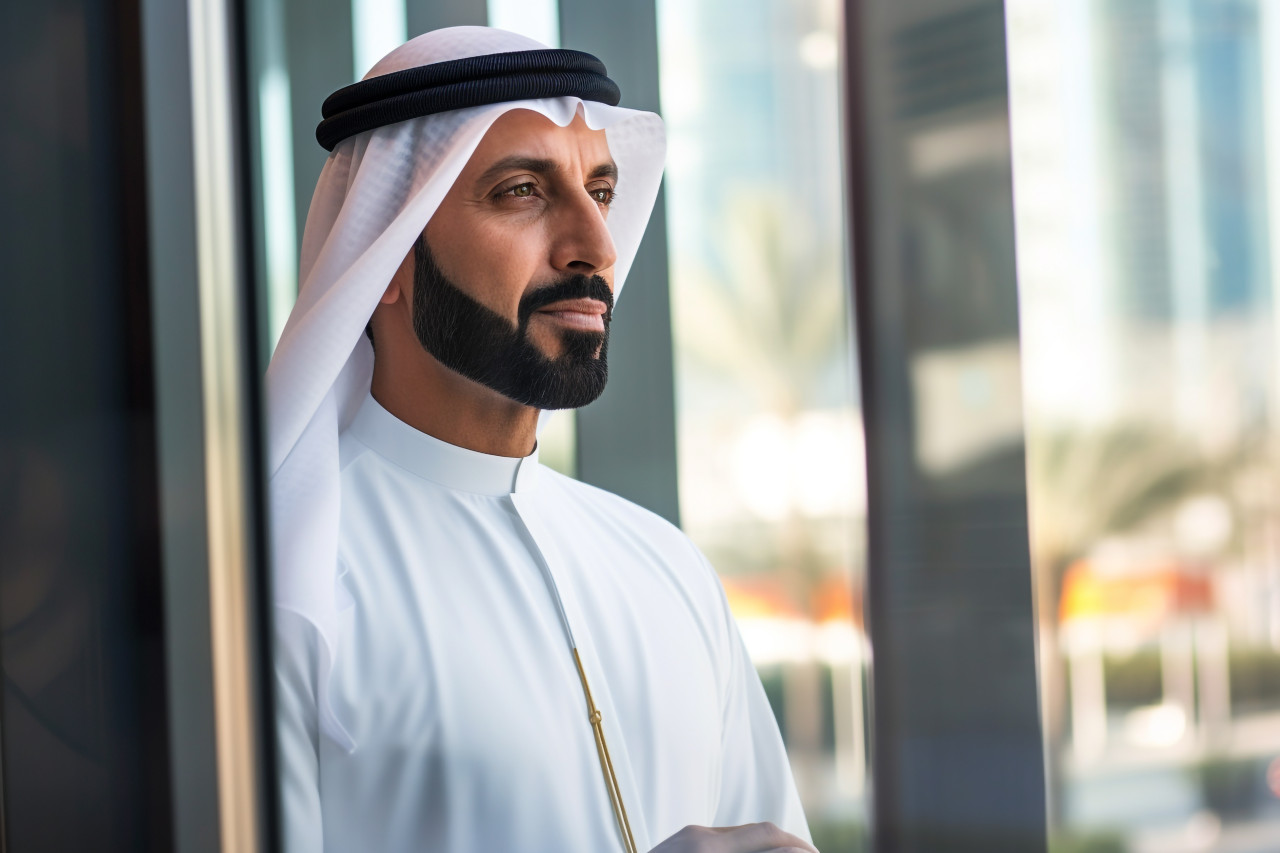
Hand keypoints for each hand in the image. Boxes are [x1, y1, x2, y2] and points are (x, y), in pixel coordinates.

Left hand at [647, 822, 818, 852]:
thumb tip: (787, 852)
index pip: (767, 838)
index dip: (798, 847)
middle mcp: (699, 838)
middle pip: (761, 830)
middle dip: (792, 843)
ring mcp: (690, 835)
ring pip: (744, 832)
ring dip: (771, 844)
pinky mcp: (683, 838)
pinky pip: (725, 837)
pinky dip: (748, 847)